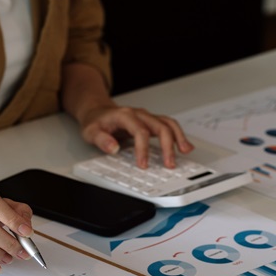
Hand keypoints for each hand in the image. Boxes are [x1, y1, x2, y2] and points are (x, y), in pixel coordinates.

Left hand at [77, 104, 194, 168]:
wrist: (97, 111)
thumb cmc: (95, 122)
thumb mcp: (90, 132)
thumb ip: (102, 140)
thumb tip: (114, 148)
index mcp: (125, 116)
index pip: (140, 131)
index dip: (143, 149)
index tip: (143, 165)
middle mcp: (139, 114)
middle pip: (160, 126)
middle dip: (167, 145)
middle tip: (169, 163)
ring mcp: (147, 117)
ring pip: (168, 124)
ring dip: (178, 137)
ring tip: (186, 151)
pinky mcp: (151, 122)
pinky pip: (168, 126)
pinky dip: (178, 136)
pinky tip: (184, 146)